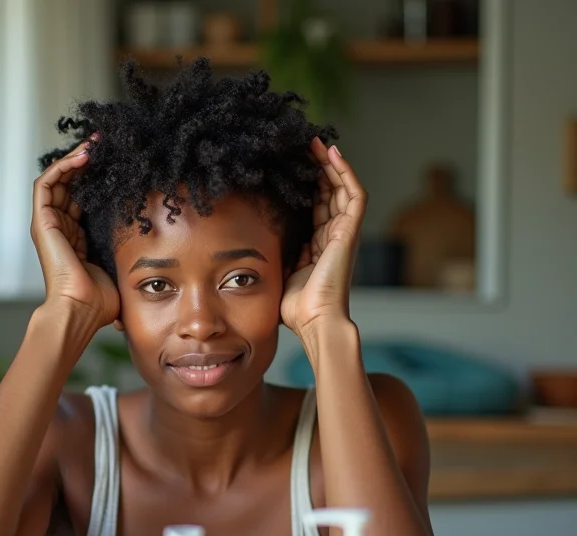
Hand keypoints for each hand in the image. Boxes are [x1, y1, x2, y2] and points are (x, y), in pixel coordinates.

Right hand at [31, 142, 118, 326]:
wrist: (81, 310)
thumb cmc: (100, 302)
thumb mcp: (120, 271)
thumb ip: (129, 260)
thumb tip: (155, 263)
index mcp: (77, 238)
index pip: (85, 199)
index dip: (99, 180)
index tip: (119, 164)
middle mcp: (61, 228)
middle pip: (71, 184)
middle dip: (88, 162)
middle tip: (107, 144)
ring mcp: (50, 224)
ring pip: (58, 179)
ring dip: (75, 157)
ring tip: (96, 143)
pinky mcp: (42, 222)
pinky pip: (46, 184)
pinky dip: (63, 167)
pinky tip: (83, 156)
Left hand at [280, 138, 366, 338]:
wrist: (314, 321)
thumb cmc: (296, 308)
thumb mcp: (279, 275)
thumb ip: (275, 257)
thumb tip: (252, 248)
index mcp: (318, 246)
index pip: (314, 207)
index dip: (305, 186)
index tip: (289, 168)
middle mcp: (333, 236)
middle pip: (328, 193)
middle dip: (316, 169)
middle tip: (300, 146)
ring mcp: (344, 233)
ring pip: (342, 188)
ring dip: (330, 164)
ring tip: (315, 143)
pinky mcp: (350, 232)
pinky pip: (355, 195)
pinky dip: (346, 173)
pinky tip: (333, 154)